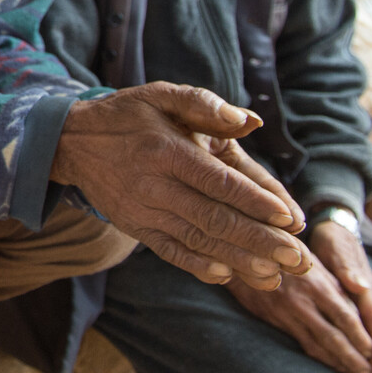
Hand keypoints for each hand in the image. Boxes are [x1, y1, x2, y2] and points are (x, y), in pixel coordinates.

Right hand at [51, 83, 309, 289]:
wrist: (72, 142)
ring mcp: (143, 211)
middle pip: (214, 219)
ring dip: (240, 261)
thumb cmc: (127, 115)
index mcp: (167, 150)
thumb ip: (205, 105)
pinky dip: (200, 266)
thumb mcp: (162, 96)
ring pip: (198, 241)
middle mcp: (154, 185)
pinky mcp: (136, 227)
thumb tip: (249, 121)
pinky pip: (170, 251)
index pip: (218, 182)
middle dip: (260, 242)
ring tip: (277, 277)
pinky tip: (229, 276)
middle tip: (299, 260)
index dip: (255, 202)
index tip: (291, 219)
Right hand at [228, 220, 371, 372]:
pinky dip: (317, 358)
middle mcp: (303, 300)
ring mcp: (286, 311)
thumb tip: (361, 297)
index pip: (346, 316)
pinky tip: (328, 365)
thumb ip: (334, 280)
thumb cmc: (284, 253)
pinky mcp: (273, 318)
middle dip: (354, 358)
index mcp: (318, 283)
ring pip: (317, 345)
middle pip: (334, 336)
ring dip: (337, 363)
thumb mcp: (311, 259)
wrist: (241, 252)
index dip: (362, 337)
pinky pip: (300, 343)